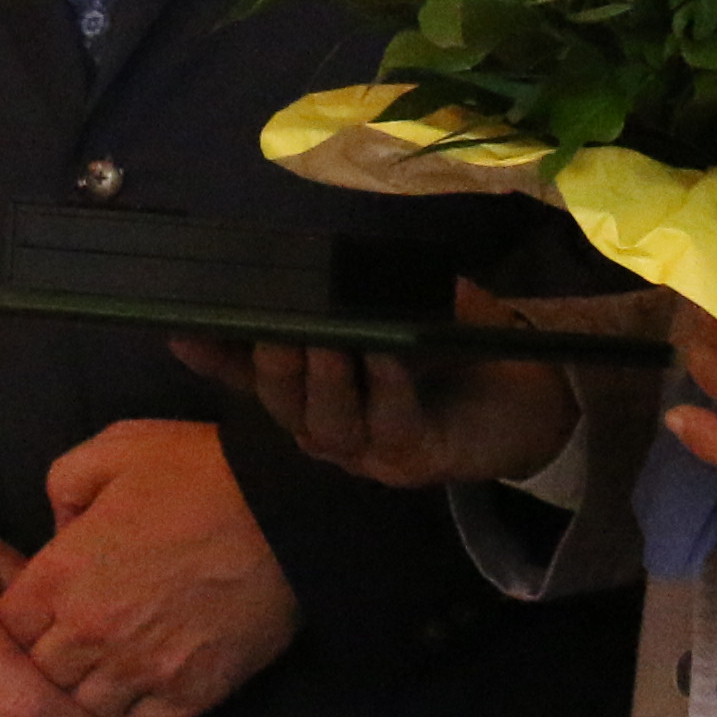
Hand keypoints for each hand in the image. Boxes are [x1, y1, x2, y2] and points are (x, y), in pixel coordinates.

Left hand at [5, 421, 300, 716]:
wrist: (285, 510)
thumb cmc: (197, 472)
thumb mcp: (113, 449)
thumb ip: (64, 485)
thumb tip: (57, 532)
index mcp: (59, 573)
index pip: (2, 630)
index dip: (7, 634)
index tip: (23, 632)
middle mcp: (88, 631)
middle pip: (32, 683)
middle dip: (34, 682)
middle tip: (46, 680)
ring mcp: (138, 669)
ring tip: (78, 716)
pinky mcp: (186, 696)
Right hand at [174, 279, 638, 489]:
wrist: (536, 394)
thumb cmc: (457, 344)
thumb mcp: (403, 303)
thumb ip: (360, 289)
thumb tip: (321, 255)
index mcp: (315, 391)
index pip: (249, 376)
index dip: (214, 357)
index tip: (180, 327)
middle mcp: (329, 428)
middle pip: (282, 405)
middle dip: (275, 365)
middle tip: (278, 324)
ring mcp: (370, 453)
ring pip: (325, 426)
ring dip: (325, 383)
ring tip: (328, 341)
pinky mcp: (415, 461)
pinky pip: (390, 427)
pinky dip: (386, 390)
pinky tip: (387, 356)